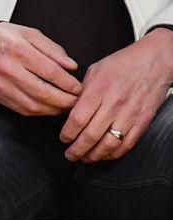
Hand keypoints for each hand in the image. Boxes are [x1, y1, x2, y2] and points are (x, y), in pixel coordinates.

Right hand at [0, 22, 80, 116]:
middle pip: (43, 92)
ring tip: (65, 107)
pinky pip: (21, 109)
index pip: (50, 71)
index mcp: (18, 50)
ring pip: (33, 104)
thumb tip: (72, 67)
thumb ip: (53, 50)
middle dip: (64, 100)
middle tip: (77, 101)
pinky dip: (39, 112)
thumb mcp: (31, 34)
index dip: (68, 83)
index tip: (79, 88)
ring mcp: (1, 84)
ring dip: (53, 109)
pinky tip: (48, 108)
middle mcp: (8, 69)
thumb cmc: (5, 38)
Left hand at [58, 29, 172, 161]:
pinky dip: (114, 153)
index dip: (67, 133)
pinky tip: (105, 154)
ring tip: (85, 157)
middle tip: (70, 155)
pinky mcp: (143, 121)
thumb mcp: (95, 70)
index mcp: (99, 89)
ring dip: (94, 155)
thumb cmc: (123, 63)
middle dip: (77, 150)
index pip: (78, 119)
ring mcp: (130, 114)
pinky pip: (127, 144)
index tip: (63, 138)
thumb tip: (68, 110)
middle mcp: (114, 104)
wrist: (156, 61)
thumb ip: (82, 91)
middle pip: (91, 135)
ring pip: (109, 144)